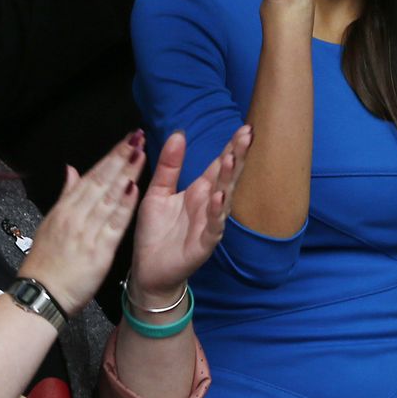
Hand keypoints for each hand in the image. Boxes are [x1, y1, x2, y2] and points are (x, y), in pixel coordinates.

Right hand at [17, 132, 145, 315]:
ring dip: (126, 173)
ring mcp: (86, 231)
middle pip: (101, 181)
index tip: (126, 140)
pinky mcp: (97, 250)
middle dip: (121, 157)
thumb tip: (71, 169)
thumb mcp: (51, 224)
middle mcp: (75, 215)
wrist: (40, 295)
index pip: (91, 176)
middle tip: (137, 137)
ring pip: (109, 197)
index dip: (110, 157)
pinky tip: (135, 189)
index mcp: (65, 209)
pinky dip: (124, 205)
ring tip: (141, 153)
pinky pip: (113, 224)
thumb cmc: (46, 263)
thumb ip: (66, 196)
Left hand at [126, 126, 251, 302]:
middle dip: (238, 156)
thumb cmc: (155, 232)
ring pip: (224, 198)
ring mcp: (209, 224)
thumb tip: (179, 134)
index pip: (218, 165)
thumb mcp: (157, 192)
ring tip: (232, 160)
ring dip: (228, 179)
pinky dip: (218, 213)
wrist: (148, 270)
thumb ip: (169, 165)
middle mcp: (209, 205)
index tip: (245, 127)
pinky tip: (220, 197)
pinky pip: (213, 226)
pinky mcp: (203, 244)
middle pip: (227, 177)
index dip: (231, 147)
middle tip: (248, 135)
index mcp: (199, 191)